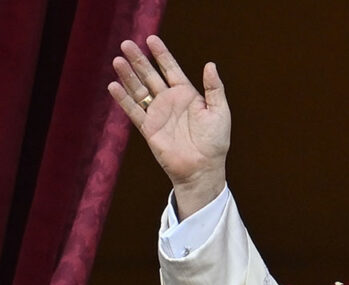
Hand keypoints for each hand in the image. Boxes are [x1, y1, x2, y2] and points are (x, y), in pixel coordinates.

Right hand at [107, 35, 229, 218]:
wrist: (203, 168)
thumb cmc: (215, 142)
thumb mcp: (219, 111)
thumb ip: (214, 88)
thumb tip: (210, 64)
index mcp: (187, 95)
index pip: (171, 69)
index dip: (162, 55)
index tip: (151, 39)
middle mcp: (170, 102)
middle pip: (150, 76)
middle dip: (139, 60)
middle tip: (127, 43)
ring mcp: (158, 114)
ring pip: (139, 90)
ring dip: (128, 76)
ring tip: (118, 60)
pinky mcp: (148, 128)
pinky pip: (134, 111)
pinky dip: (123, 99)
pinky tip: (114, 85)